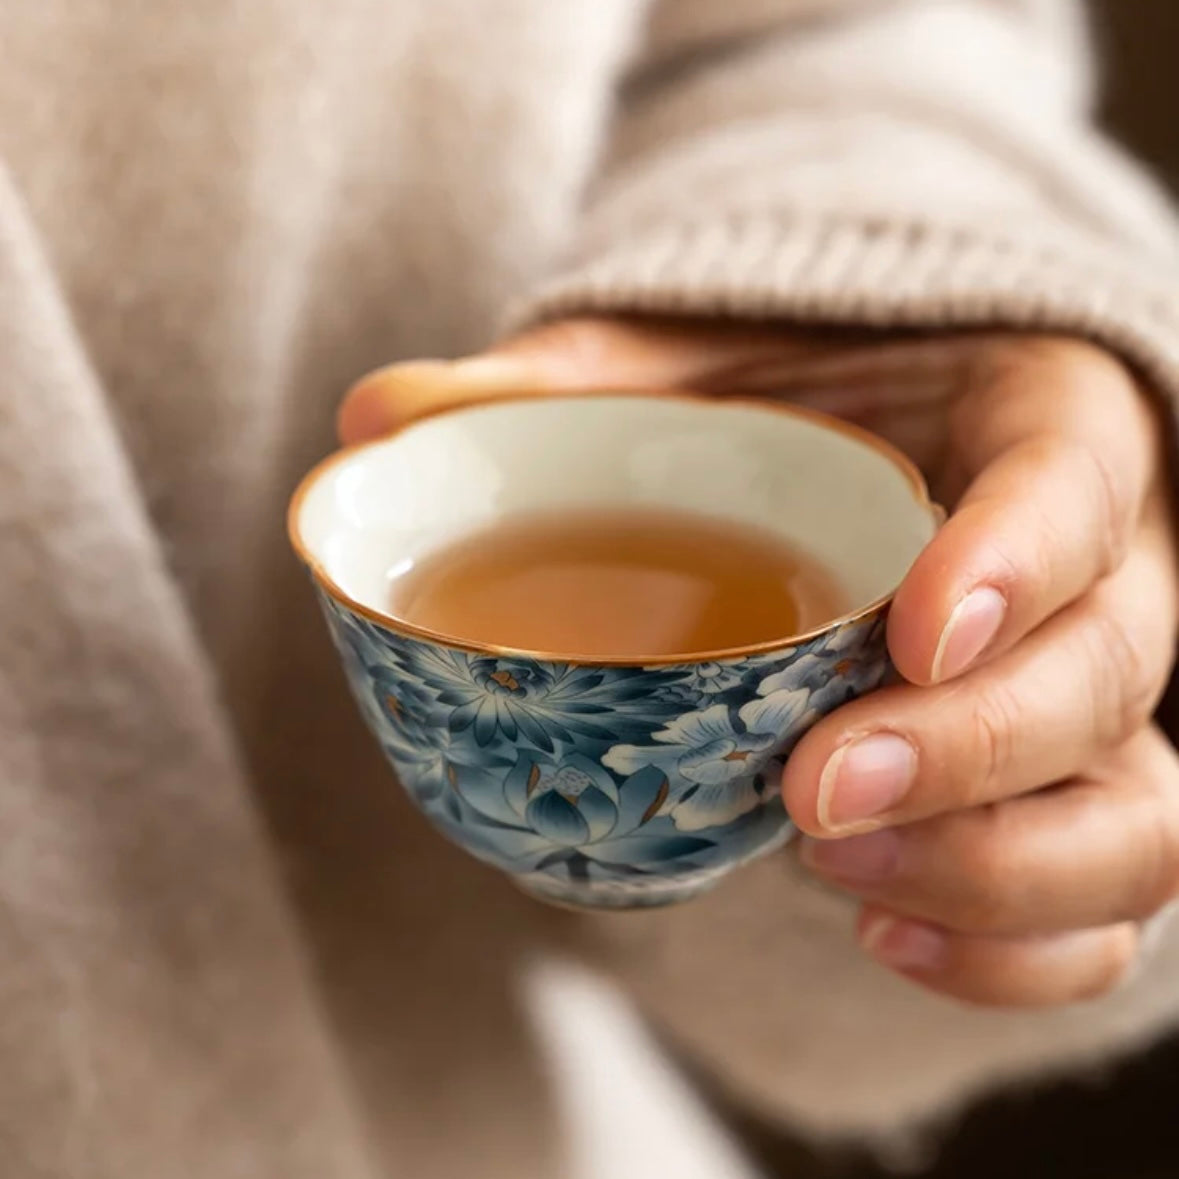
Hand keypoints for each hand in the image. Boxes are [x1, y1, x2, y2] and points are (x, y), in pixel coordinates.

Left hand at [340, 317, 1178, 1007]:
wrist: (860, 470)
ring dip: (1002, 869)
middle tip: (815, 791)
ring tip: (836, 873)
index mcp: (1034, 426)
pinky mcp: (1057, 794)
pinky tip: (882, 937)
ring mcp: (1083, 698)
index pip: (1077, 484)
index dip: (1018, 561)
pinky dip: (1018, 949)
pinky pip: (1098, 900)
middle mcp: (1091, 573)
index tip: (909, 627)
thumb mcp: (682, 373)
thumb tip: (377, 414)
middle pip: (1111, 670)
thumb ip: (553, 391)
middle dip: (978, 749)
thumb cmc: (784, 409)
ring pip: (1133, 811)